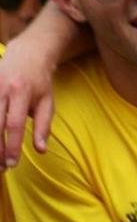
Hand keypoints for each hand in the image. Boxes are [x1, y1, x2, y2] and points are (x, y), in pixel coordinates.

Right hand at [0, 21, 57, 168]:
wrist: (27, 54)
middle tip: (1, 168)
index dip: (11, 146)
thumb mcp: (47, 102)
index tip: (12, 164)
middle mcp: (1, 90)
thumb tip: (41, 150)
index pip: (14, 124)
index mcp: (21, 93)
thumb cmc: (39, 82)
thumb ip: (44, 126)